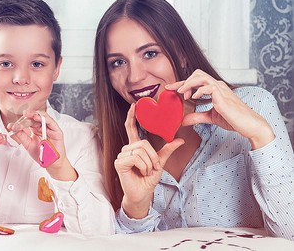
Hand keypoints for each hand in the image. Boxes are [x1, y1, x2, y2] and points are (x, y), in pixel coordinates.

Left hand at [8, 110, 77, 180]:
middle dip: (29, 115)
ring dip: (36, 114)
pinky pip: (51, 122)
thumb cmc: (42, 154)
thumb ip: (20, 135)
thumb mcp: (28, 144)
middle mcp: (43, 127)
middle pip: (36, 118)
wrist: (51, 163)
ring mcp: (50, 129)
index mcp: (36, 129)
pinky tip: (37, 117)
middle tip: (23, 114)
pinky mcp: (57, 131)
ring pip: (43, 117)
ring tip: (28, 114)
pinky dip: (44, 119)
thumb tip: (11, 127)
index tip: (14, 125)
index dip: (22, 122)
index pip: (29, 121)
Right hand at [115, 103, 184, 218]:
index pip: (131, 128)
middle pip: (143, 143)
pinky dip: (143, 166)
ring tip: (146, 171)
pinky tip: (141, 172)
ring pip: (140, 150)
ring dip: (148, 163)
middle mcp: (127, 149)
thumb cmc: (148, 179)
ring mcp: (121, 155)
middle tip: (154, 167)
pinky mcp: (119, 163)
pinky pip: (136, 158)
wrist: (143, 194)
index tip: (134, 105)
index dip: (132, 117)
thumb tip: (180, 139)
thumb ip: (167, 150)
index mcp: (135, 147)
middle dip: (153, 156)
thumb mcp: (160, 162)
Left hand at [165, 69, 273, 148]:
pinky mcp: (223, 95)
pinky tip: (193, 97)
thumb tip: (184, 121)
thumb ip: (197, 117)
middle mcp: (217, 86)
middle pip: (197, 74)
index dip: (182, 84)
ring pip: (201, 76)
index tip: (170, 88)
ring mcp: (221, 89)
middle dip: (183, 81)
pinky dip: (199, 90)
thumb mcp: (210, 118)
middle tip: (173, 90)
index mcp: (214, 89)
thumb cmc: (233, 119)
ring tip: (181, 93)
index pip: (196, 82)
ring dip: (189, 83)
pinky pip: (209, 87)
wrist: (248, 125)